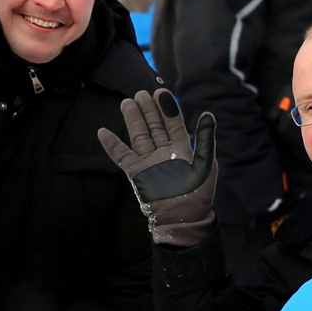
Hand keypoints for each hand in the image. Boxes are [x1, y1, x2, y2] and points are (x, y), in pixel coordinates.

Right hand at [96, 92, 218, 249]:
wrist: (182, 218)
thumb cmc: (197, 194)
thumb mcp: (206, 164)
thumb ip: (205, 139)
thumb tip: (208, 113)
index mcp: (181, 150)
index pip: (173, 124)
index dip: (168, 109)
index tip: (161, 91)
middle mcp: (163, 153)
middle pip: (153, 127)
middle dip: (148, 110)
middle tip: (141, 93)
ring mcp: (148, 163)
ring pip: (138, 136)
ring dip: (132, 120)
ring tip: (127, 102)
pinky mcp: (135, 174)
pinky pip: (121, 156)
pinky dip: (112, 145)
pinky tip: (103, 132)